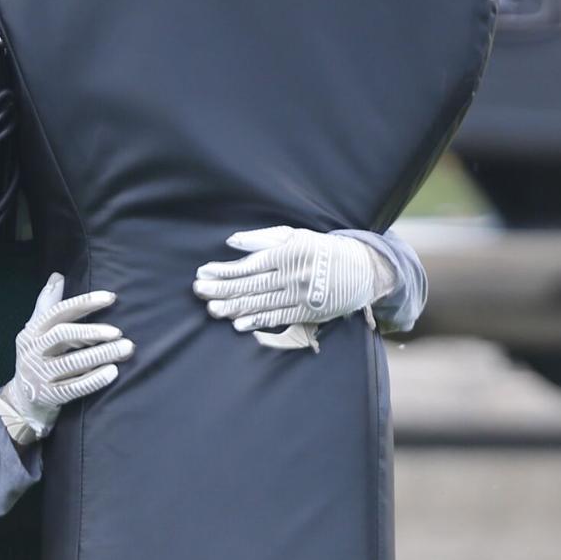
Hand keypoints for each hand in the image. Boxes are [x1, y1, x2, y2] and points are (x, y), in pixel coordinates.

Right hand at [0, 273, 134, 444]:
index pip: (58, 312)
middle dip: (93, 331)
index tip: (110, 297)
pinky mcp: (49, 396)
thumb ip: (47, 304)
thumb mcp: (35, 331)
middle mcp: (32, 351)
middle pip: (63, 335)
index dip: (84, 303)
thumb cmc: (36, 357)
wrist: (20, 400)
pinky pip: (74, 388)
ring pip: (72, 362)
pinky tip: (112, 372)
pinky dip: (94, 380)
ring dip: (101, 354)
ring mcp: (39, 375)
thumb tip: (57, 275)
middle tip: (119, 332)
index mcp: (31, 331)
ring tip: (125, 349)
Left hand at [193, 227, 395, 351]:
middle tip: (200, 292)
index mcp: (287, 253)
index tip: (203, 273)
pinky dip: (257, 321)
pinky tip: (238, 324)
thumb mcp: (294, 235)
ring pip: (261, 303)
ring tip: (212, 309)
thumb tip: (231, 242)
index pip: (249, 265)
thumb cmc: (321, 248)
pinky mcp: (307, 312)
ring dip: (234, 307)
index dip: (224, 270)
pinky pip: (278, 317)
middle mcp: (292, 275)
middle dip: (222, 289)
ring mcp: (300, 296)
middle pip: (251, 285)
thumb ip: (261, 239)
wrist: (361, 268)